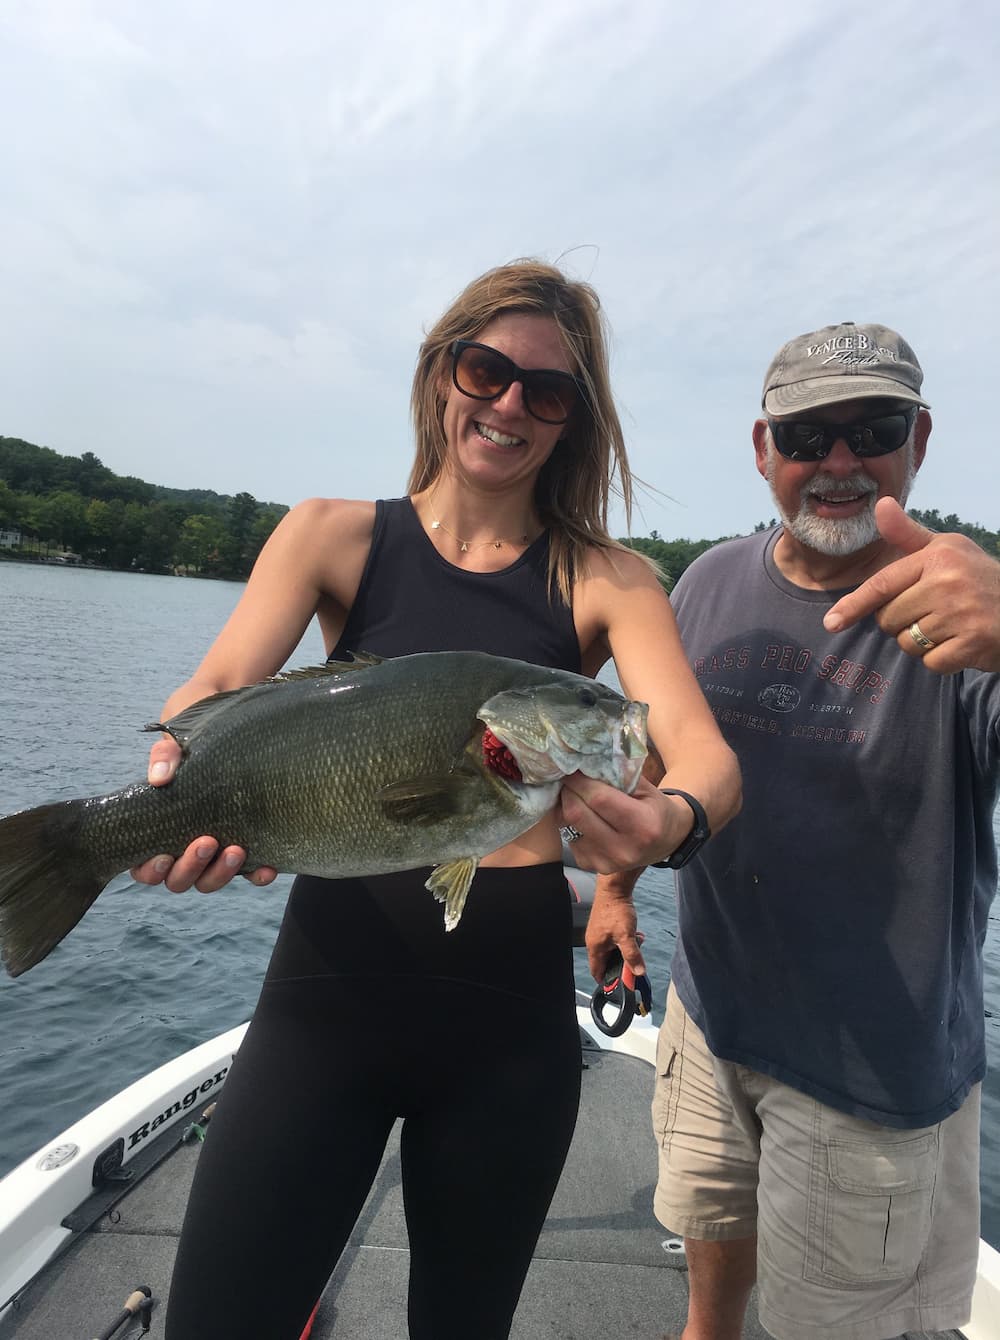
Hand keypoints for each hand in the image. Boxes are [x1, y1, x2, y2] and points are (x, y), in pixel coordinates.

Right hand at [130, 737, 277, 892]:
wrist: (228, 754)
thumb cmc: (189, 757)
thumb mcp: (174, 751)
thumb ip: (163, 759)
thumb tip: (160, 778)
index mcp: (155, 839)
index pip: (146, 869)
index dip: (152, 870)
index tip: (164, 856)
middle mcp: (181, 857)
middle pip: (178, 881)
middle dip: (192, 866)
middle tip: (207, 841)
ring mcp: (211, 861)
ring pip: (209, 882)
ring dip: (222, 873)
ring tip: (237, 849)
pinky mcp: (241, 858)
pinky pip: (248, 876)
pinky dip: (256, 876)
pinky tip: (266, 869)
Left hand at [558, 775, 687, 871]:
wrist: (667, 841)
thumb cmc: (655, 808)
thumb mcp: (646, 787)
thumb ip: (618, 774)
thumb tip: (585, 760)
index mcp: (643, 826)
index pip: (599, 799)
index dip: (581, 780)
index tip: (572, 767)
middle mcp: (624, 850)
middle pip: (577, 814)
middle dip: (569, 791)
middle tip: (569, 778)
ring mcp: (607, 862)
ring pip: (568, 826)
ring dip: (566, 805)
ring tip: (574, 793)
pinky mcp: (593, 866)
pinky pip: (569, 838)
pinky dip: (570, 822)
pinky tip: (581, 813)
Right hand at [585, 873, 646, 983]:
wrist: (614, 887)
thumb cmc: (615, 910)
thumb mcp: (626, 936)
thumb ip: (632, 956)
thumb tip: (638, 973)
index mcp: (595, 947)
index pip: (597, 971)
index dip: (608, 980)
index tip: (621, 984)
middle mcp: (594, 941)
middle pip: (607, 961)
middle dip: (622, 962)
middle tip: (634, 961)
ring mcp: (600, 932)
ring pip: (614, 949)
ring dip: (626, 949)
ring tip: (637, 943)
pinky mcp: (606, 925)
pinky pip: (616, 939)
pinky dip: (626, 939)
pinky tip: (636, 934)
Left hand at [824, 498, 999, 673]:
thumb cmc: (979, 579)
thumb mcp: (947, 550)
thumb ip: (908, 535)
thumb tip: (880, 505)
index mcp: (938, 557)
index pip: (883, 584)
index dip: (854, 604)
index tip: (831, 622)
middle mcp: (948, 582)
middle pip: (889, 619)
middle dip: (902, 623)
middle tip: (934, 614)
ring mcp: (962, 613)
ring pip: (908, 643)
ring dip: (922, 643)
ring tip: (950, 628)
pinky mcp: (973, 643)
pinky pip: (931, 662)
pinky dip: (942, 660)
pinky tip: (961, 645)